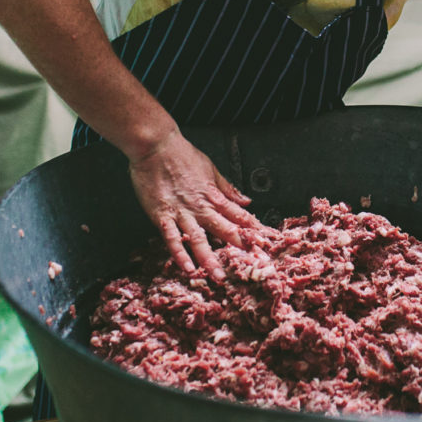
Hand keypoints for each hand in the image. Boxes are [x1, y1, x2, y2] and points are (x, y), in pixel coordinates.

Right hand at [127, 129, 263, 278]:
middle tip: (253, 263)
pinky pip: (172, 238)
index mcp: (214, 195)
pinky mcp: (162, 216)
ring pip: (199, 239)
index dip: (254, 229)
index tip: (266, 242)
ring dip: (209, 258)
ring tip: (218, 276)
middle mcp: (201, 207)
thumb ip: (228, 188)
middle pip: (225, 229)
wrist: (155, 145)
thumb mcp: (210, 168)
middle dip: (240, 246)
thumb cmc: (181, 154)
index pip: (239, 216)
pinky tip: (187, 267)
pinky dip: (179, 253)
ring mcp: (182, 213)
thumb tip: (246, 201)